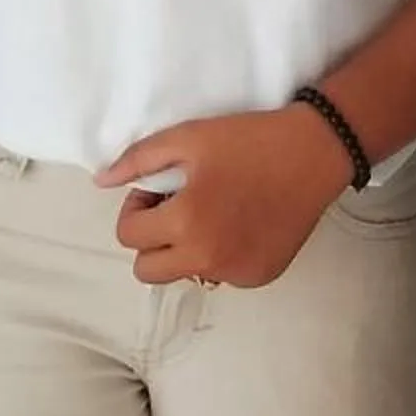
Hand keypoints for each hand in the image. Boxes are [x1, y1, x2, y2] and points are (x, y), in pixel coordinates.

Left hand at [96, 107, 352, 288]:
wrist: (313, 154)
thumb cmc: (247, 140)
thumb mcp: (187, 138)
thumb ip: (138, 161)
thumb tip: (102, 182)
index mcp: (185, 224)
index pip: (129, 236)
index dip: (137, 207)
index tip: (161, 187)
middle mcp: (207, 259)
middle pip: (148, 271)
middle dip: (151, 239)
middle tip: (176, 205)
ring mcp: (235, 273)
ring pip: (184, 275)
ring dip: (183, 250)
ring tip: (209, 212)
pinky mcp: (259, 277)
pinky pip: (220, 275)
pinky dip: (218, 255)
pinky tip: (238, 223)